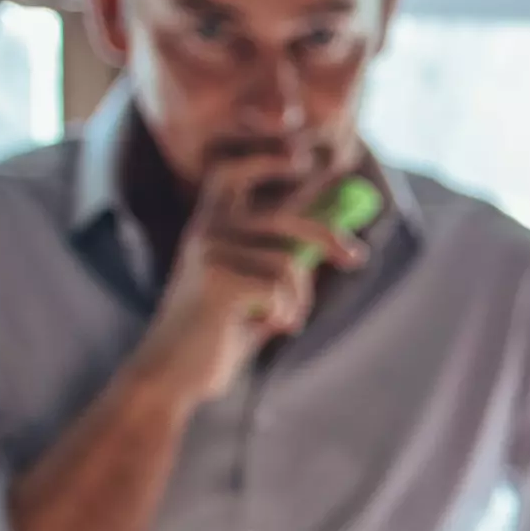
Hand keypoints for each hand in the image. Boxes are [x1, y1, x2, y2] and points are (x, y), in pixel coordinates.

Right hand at [129, 147, 367, 409]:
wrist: (173, 374)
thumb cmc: (217, 334)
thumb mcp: (253, 289)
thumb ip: (281, 260)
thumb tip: (335, 237)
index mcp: (210, 227)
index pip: (231, 173)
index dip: (266, 159)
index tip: (303, 156)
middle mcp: (205, 231)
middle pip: (283, 219)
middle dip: (328, 235)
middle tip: (356, 258)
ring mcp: (208, 252)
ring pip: (288, 262)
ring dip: (299, 299)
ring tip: (281, 319)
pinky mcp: (216, 278)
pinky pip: (280, 289)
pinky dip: (286, 313)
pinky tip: (266, 327)